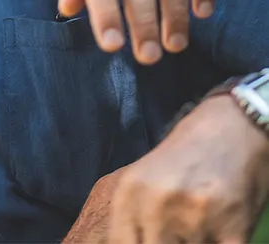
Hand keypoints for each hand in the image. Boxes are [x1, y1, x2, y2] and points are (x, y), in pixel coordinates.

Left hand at [103, 94, 268, 242]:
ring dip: (196, 243)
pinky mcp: (232, 231)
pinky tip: (221, 232)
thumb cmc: (185, 157)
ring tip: (201, 228)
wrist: (231, 127)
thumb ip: (134, 218)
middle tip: (178, 234)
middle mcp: (155, 206)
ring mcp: (193, 219)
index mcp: (128, 195)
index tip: (149, 239)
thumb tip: (131, 241)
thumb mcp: (144, 180)